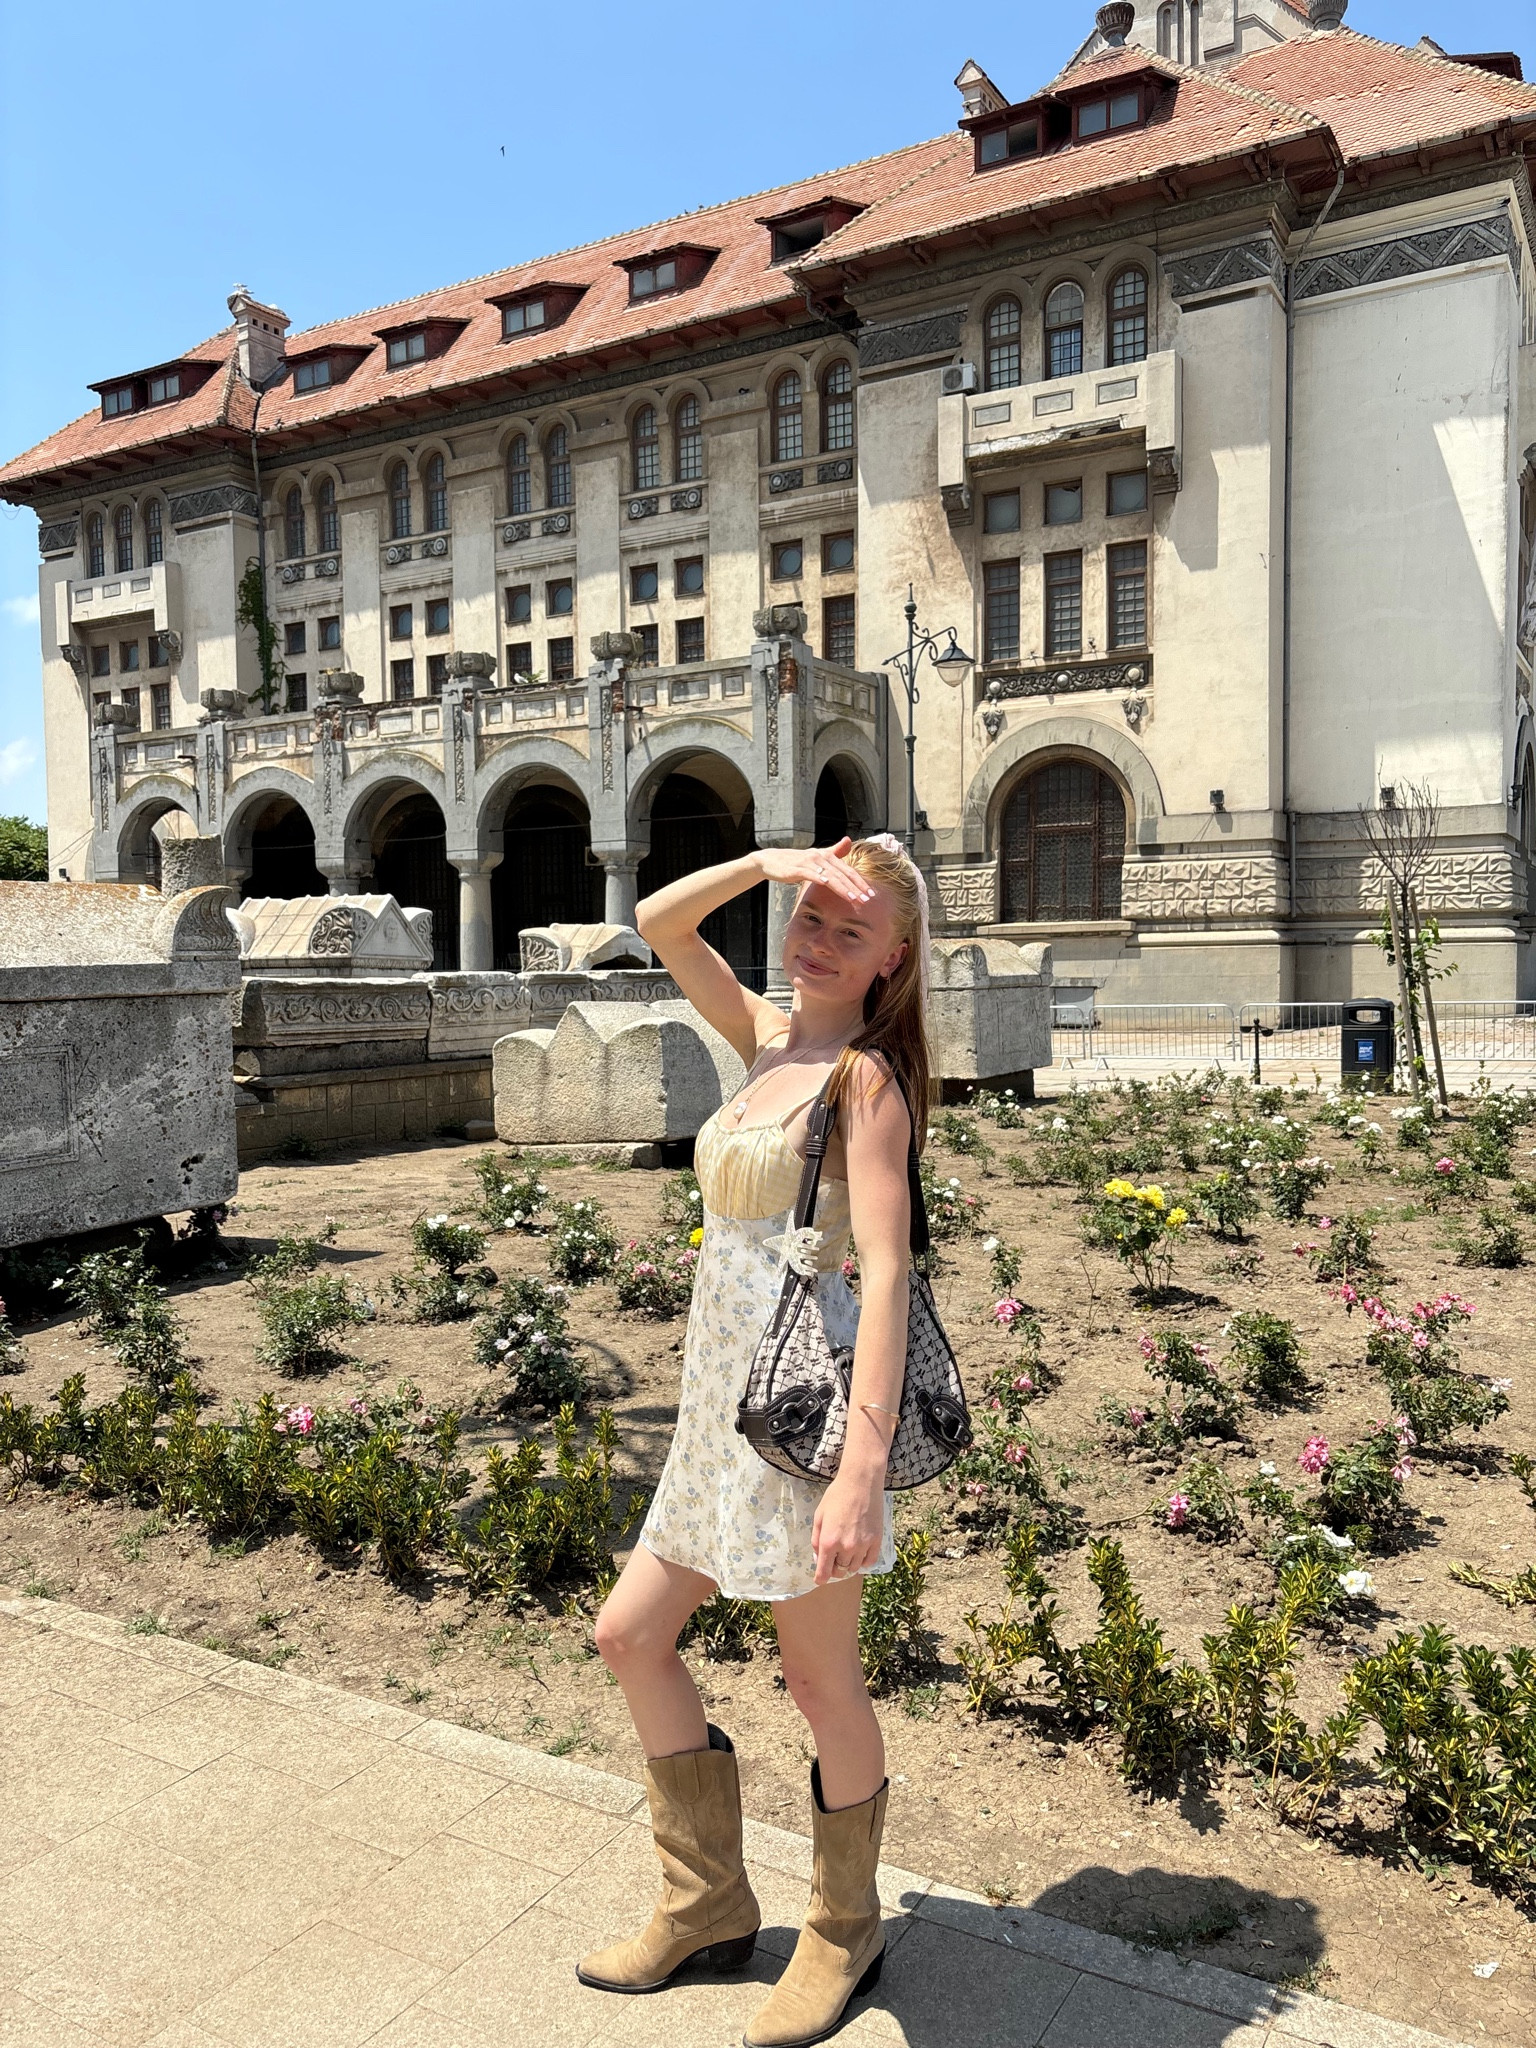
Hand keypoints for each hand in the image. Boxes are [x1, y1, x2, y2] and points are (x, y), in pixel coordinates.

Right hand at [755, 838, 874, 907]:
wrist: (770, 861)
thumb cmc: (795, 862)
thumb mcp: (816, 856)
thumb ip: (834, 851)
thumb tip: (849, 840)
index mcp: (827, 855)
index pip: (848, 871)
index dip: (860, 882)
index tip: (871, 894)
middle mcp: (820, 856)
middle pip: (842, 874)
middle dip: (856, 887)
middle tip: (867, 899)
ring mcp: (809, 862)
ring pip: (831, 876)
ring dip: (844, 888)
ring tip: (854, 899)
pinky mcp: (798, 869)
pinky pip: (813, 875)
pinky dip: (822, 880)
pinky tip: (829, 886)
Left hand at [811, 1465, 884, 1586]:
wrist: (860, 1482)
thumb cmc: (836, 1496)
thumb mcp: (819, 1516)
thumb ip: (816, 1539)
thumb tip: (818, 1557)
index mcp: (829, 1542)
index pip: (824, 1573)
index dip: (820, 1578)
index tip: (820, 1579)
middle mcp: (847, 1547)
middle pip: (840, 1572)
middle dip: (834, 1569)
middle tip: (833, 1560)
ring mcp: (863, 1545)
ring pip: (855, 1568)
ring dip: (849, 1564)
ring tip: (847, 1552)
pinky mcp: (877, 1541)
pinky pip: (870, 1562)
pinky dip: (864, 1561)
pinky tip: (860, 1552)